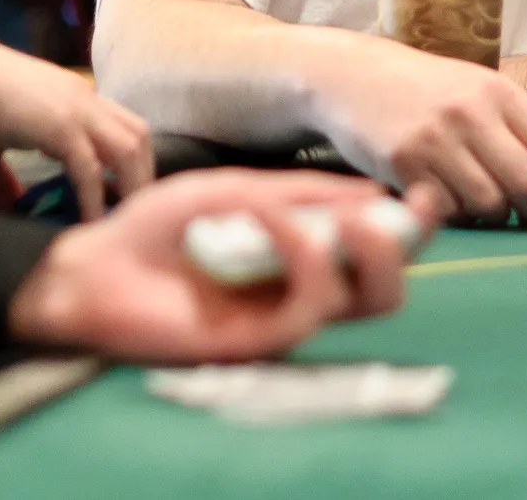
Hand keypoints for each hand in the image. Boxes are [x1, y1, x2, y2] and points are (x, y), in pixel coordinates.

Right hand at [0, 38, 151, 218]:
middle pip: (139, 136)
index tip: (132, 194)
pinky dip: (95, 197)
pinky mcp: (60, 126)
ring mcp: (77, 110)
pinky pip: (89, 167)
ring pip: (129, 148)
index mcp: (79, 99)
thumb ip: (8, 172)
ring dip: (131, 186)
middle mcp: (87, 100)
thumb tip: (9, 204)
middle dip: (143, 175)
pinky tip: (92, 222)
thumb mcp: (0, 138)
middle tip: (135, 213)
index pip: (128, 126)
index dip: (137, 162)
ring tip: (123, 221)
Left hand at [7, 169, 438, 361]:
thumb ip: (302, 192)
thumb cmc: (164, 226)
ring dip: (370, 250)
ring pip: (366, 301)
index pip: (378, 245)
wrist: (99, 263)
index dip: (413, 223)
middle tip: (414, 207)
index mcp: (307, 249)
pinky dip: (301, 250)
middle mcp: (307, 286)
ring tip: (352, 217)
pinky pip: (309, 301)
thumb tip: (372, 188)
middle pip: (387, 284)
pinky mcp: (262, 339)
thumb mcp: (239, 189)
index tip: (427, 189)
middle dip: (409, 244)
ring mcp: (287, 314)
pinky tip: (270, 216)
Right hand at [311, 37, 526, 229]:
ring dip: (493, 216)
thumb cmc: (426, 90)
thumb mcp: (477, 92)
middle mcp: (471, 112)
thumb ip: (519, 132)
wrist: (353, 76)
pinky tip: (446, 199)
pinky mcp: (403, 164)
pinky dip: (456, 216)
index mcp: (499, 90)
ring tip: (479, 201)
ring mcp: (436, 139)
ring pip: (488, 204)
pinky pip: (448, 212)